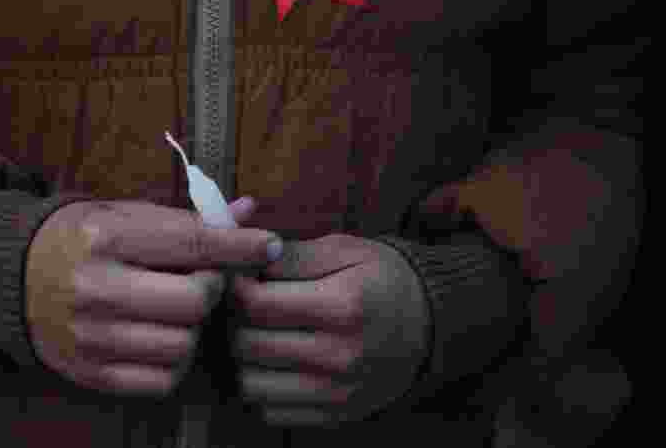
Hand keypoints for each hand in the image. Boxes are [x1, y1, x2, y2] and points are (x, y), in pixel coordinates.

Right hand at [26, 198, 278, 396]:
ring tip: (176, 309)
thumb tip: (249, 213)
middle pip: (194, 301)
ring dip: (194, 328)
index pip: (192, 243)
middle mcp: (96, 289)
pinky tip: (161, 336)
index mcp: (107, 238)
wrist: (14, 277)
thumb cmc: (84, 239)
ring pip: (183, 345)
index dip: (239, 245)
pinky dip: (174, 361)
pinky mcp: (90, 373)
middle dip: (211, 289)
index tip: (268, 244)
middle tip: (203, 279)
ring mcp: (91, 337)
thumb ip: (188, 219)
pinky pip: (162, 380)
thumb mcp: (128, 214)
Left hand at [229, 233, 428, 425]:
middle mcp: (337, 355)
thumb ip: (293, 256)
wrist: (430, 323)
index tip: (241, 280)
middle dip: (236, 321)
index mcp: (340, 306)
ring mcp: (336, 391)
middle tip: (248, 306)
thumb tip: (246, 260)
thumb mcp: (345, 250)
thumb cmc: (382, 279)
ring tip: (262, 334)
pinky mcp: (334, 414)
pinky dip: (266, 387)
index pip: (256, 304)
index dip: (236, 288)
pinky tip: (280, 362)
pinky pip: (272, 410)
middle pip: (248, 344)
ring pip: (252, 383)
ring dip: (247, 358)